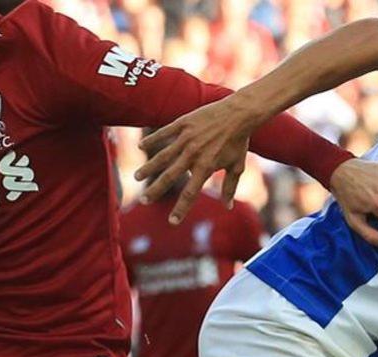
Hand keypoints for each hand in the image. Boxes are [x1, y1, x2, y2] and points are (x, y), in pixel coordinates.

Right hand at [136, 96, 261, 224]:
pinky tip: (141, 147)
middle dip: (156, 190)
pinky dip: (153, 140)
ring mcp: (187, 139)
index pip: (190, 194)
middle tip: (144, 201)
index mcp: (206, 167)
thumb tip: (228, 207)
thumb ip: (230, 187)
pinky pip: (164, 133)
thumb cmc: (239, 142)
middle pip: (170, 176)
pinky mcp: (184, 124)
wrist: (239, 114)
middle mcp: (194, 154)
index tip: (172, 222)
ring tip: (137, 177)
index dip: (181, 209)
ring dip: (149, 168)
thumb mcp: (237, 166)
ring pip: (163, 156)